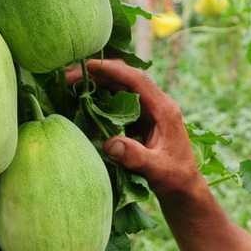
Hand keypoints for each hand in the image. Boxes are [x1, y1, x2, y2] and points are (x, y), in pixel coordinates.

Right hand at [66, 59, 201, 197]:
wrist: (184, 186)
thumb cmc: (175, 177)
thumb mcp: (157, 169)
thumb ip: (135, 157)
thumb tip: (110, 144)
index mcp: (164, 109)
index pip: (137, 80)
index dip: (113, 70)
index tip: (87, 65)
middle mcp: (156, 103)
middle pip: (125, 78)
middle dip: (96, 74)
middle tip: (66, 77)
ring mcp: (148, 109)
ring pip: (120, 87)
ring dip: (96, 83)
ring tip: (67, 85)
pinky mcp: (140, 118)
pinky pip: (118, 101)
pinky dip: (99, 99)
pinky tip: (81, 103)